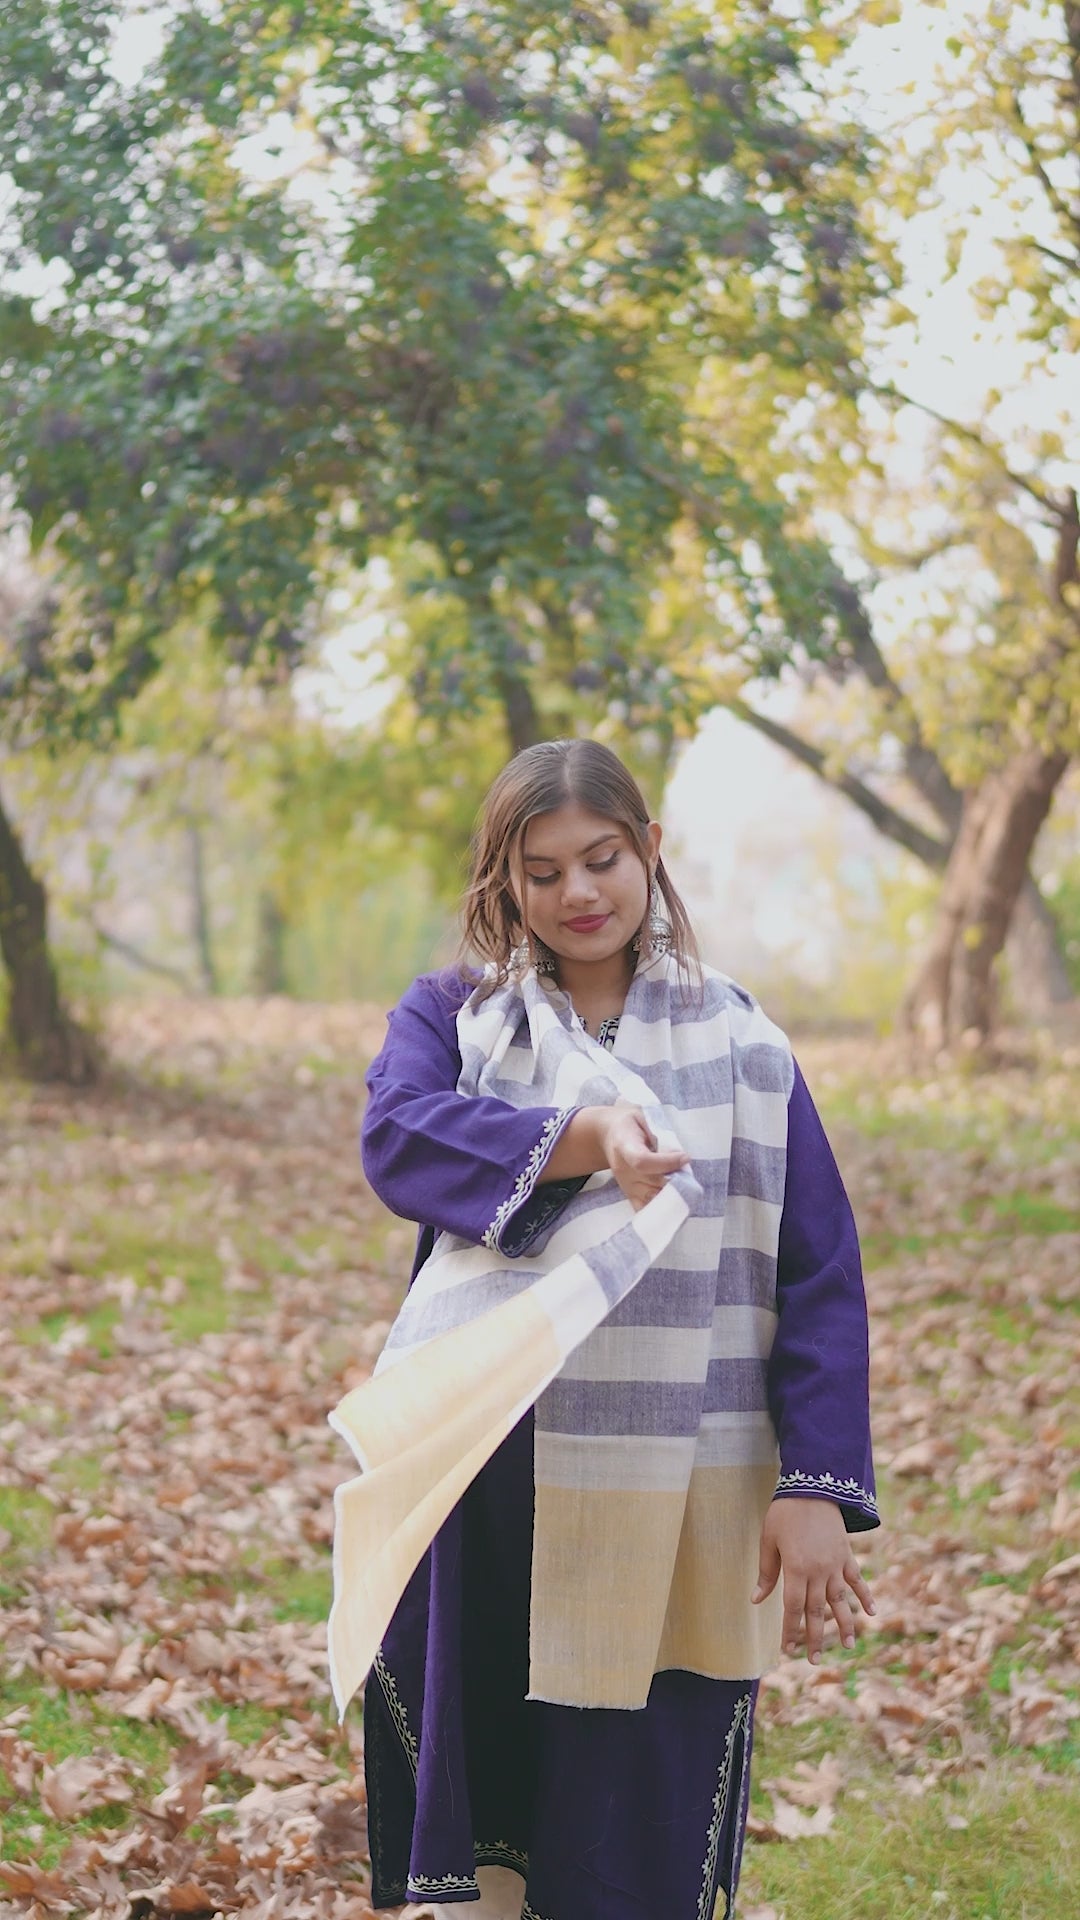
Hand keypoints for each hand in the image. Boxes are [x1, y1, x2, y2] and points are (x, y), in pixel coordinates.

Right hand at [598, 1101, 689, 1210]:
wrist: (607, 1135)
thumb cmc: (630, 1124)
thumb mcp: (644, 1117)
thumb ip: (660, 1133)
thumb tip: (679, 1153)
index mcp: (624, 1145)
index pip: (642, 1161)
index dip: (667, 1162)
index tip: (685, 1157)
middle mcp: (622, 1169)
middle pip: (652, 1182)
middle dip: (676, 1180)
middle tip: (688, 1172)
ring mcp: (625, 1185)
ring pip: (652, 1198)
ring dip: (671, 1193)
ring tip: (682, 1184)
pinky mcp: (628, 1194)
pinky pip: (645, 1208)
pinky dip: (660, 1207)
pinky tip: (673, 1199)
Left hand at [751, 1497, 874, 1663]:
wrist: (812, 1486)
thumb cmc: (784, 1513)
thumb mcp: (768, 1540)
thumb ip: (766, 1572)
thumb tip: (756, 1600)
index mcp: (796, 1569)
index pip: (793, 1608)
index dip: (791, 1630)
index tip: (788, 1649)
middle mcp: (819, 1571)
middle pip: (817, 1611)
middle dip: (816, 1637)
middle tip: (815, 1660)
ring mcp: (836, 1565)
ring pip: (840, 1601)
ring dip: (844, 1625)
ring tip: (849, 1647)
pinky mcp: (846, 1556)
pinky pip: (857, 1580)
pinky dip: (865, 1596)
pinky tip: (872, 1613)